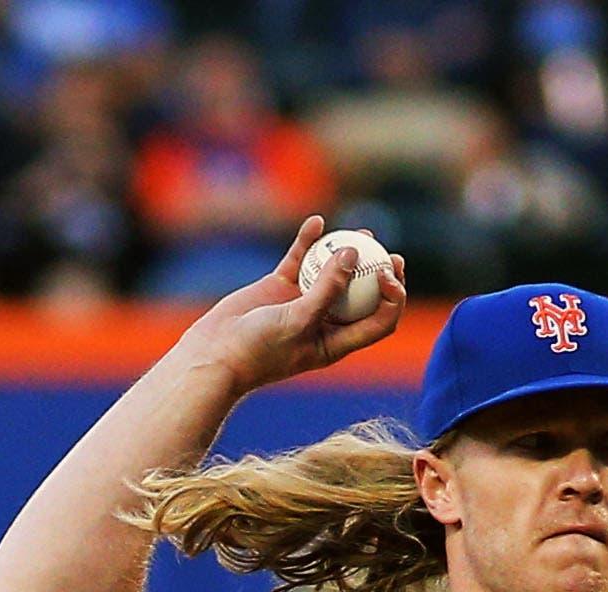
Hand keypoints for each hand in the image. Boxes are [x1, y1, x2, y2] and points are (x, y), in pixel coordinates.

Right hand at [182, 217, 409, 396]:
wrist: (216, 353)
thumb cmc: (259, 349)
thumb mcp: (298, 321)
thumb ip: (327, 289)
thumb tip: (353, 252)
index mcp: (337, 341)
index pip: (378, 321)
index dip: (392, 298)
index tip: (386, 274)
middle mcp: (326, 322)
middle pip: (364, 295)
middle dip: (381, 274)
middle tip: (389, 253)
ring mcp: (304, 302)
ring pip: (334, 272)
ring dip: (350, 252)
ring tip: (363, 232)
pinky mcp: (282, 286)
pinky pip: (301, 258)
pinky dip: (308, 240)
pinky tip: (316, 222)